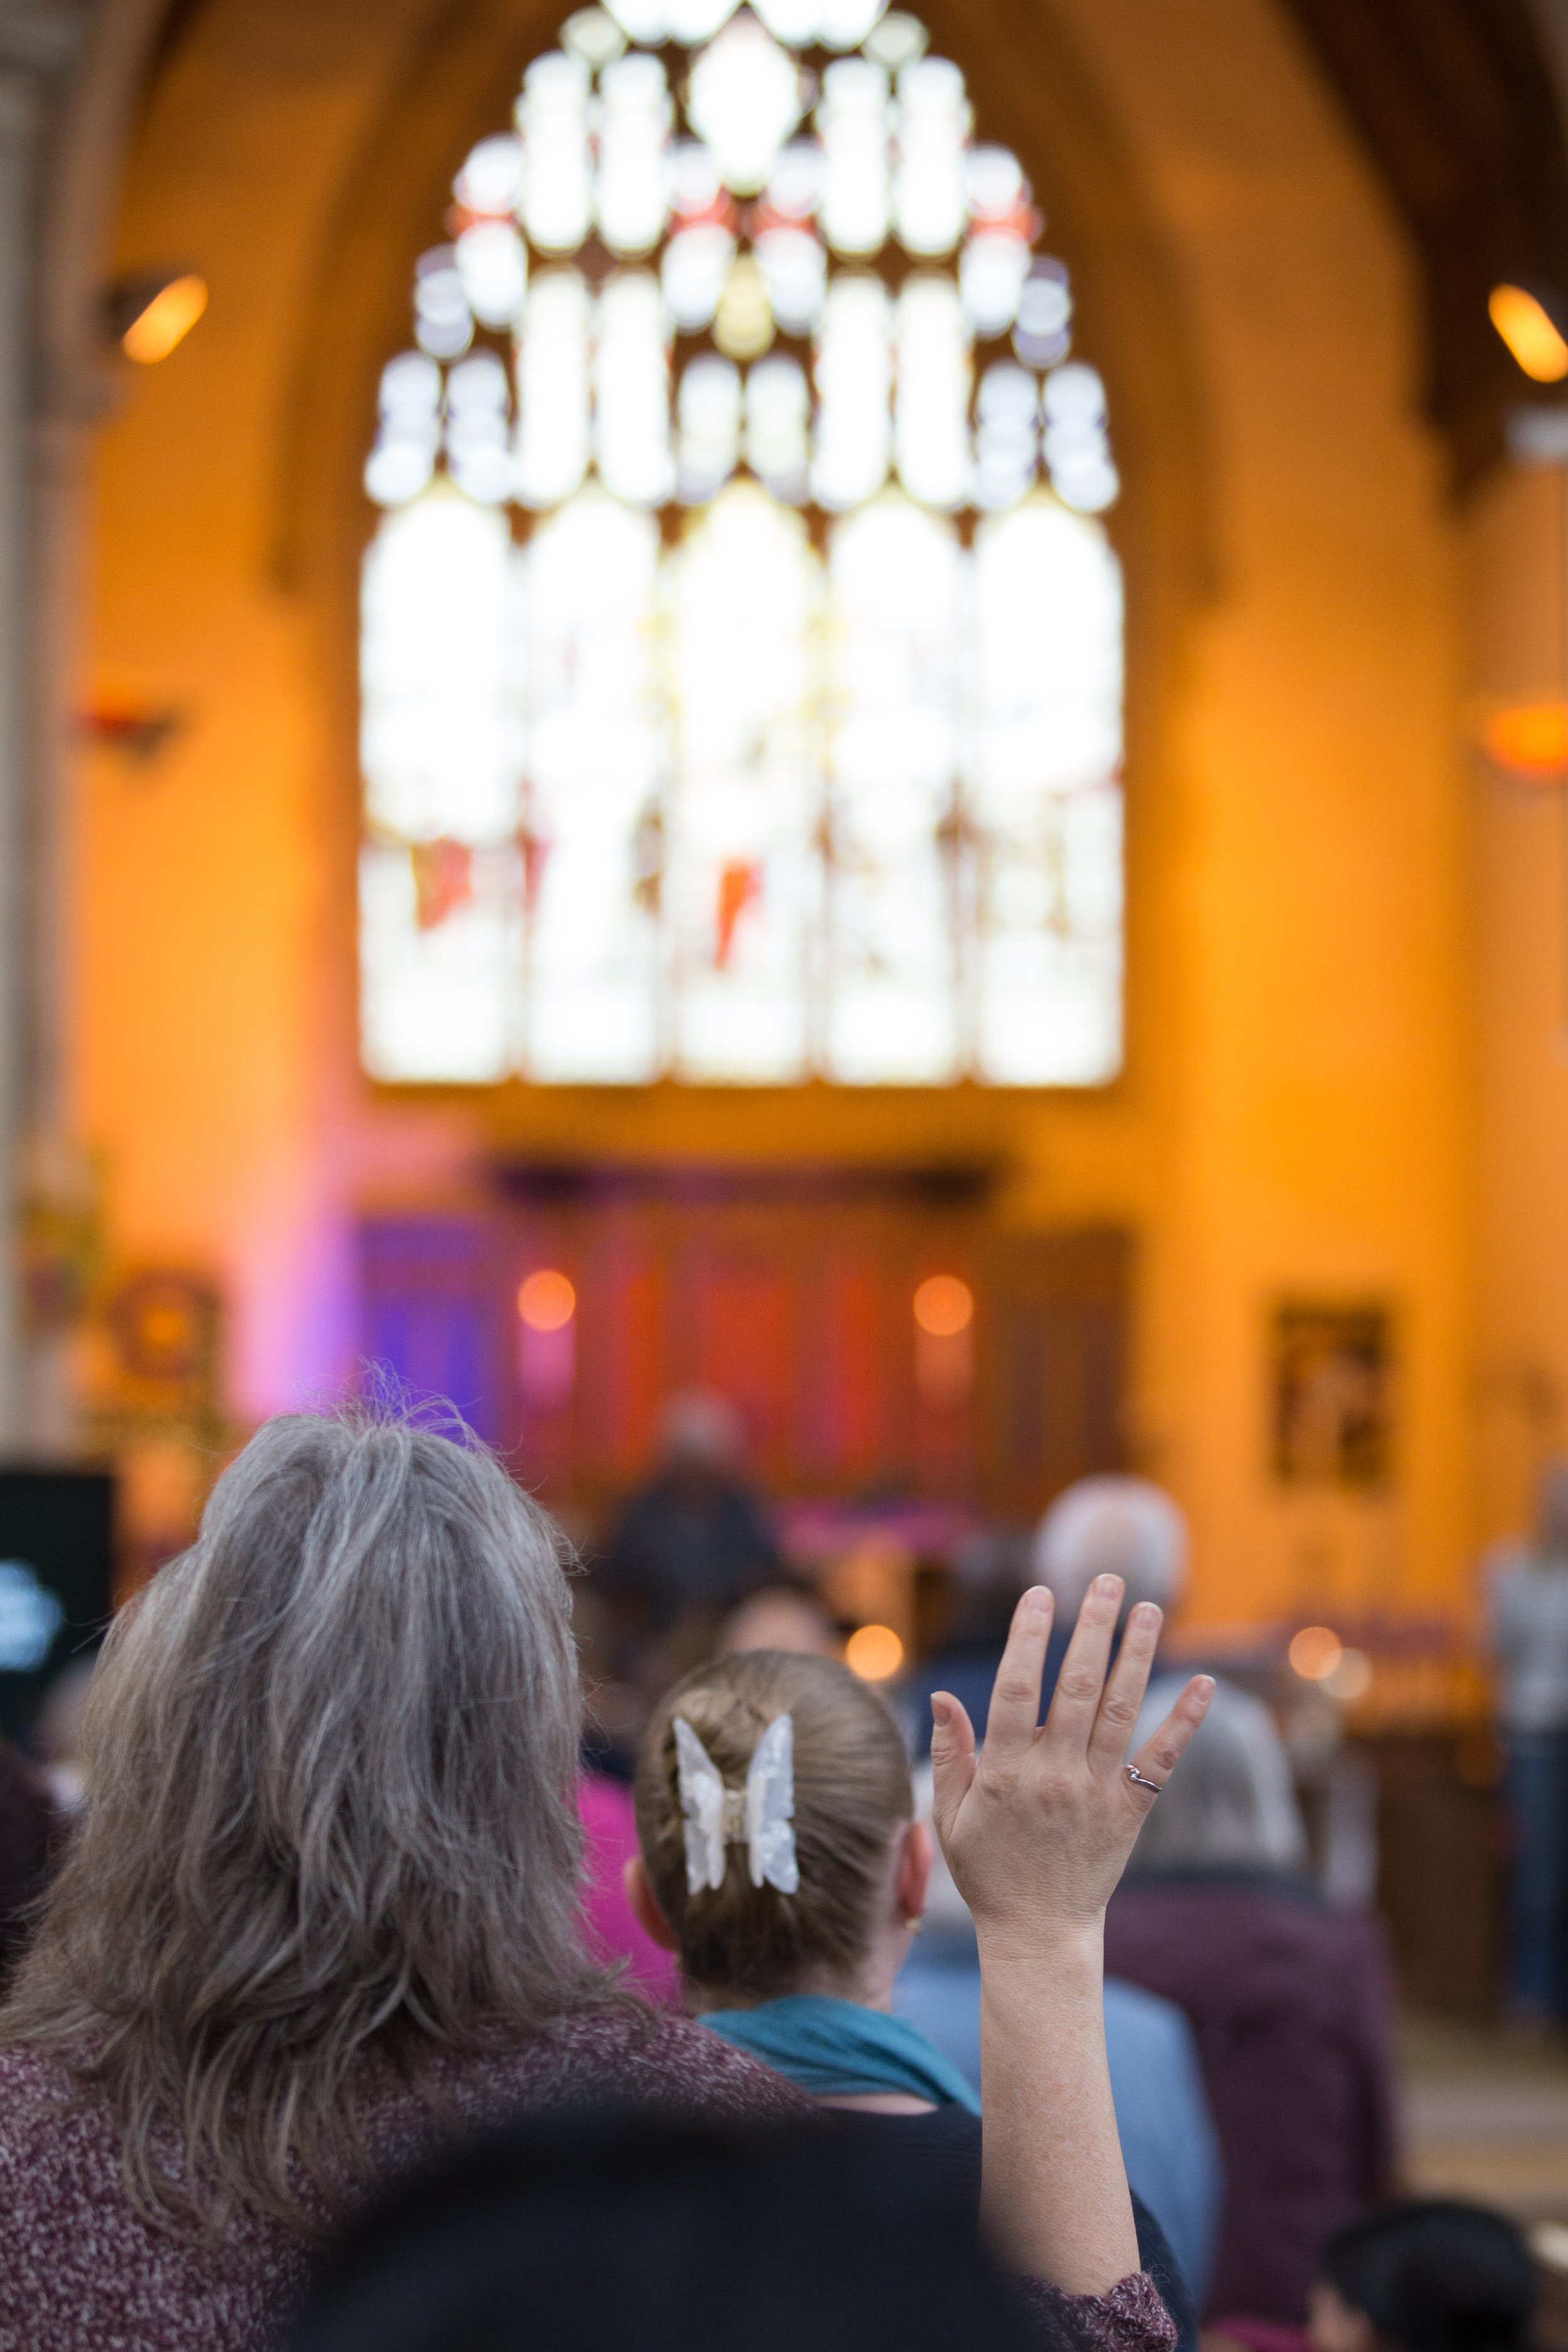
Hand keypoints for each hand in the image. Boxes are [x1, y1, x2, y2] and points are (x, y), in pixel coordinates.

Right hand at [929, 1575, 1212, 1948]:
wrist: (1039, 1934)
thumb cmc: (988, 1870)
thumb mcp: (950, 1815)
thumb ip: (952, 1753)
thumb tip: (943, 1694)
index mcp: (1005, 1772)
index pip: (1017, 1688)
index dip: (1029, 1638)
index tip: (1041, 1595)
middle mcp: (1054, 1775)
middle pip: (1079, 1687)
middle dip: (1094, 1628)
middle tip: (1108, 1581)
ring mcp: (1096, 1793)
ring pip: (1122, 1711)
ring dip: (1138, 1655)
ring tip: (1150, 1608)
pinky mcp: (1130, 1812)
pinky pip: (1162, 1759)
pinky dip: (1186, 1720)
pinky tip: (1206, 1682)